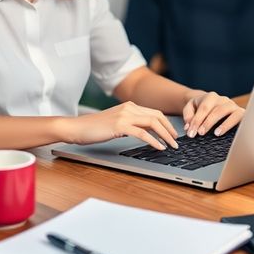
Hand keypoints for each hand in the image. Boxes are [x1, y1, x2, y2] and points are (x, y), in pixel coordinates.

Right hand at [63, 102, 177, 149]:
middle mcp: (129, 108)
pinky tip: (159, 147)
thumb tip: (144, 133)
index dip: (167, 123)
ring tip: (172, 146)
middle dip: (170, 129)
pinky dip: (154, 140)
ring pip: (153, 123)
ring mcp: (124, 115)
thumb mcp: (115, 123)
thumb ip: (129, 124)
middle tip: (176, 141)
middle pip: (157, 116)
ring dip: (165, 136)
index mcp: (129, 106)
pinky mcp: (119, 125)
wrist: (76, 128)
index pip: (154, 113)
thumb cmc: (93, 128)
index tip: (173, 134)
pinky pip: (142, 133)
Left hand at [182, 91, 244, 137]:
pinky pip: (242, 119)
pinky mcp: (242, 114)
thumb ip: (188, 115)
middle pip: (218, 110)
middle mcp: (224, 100)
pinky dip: (237, 126)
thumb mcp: (191, 107)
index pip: (204, 108)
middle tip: (200, 134)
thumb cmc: (200, 107)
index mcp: (211, 97)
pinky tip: (231, 133)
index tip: (191, 133)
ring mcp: (234, 106)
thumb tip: (188, 127)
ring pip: (232, 114)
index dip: (197, 121)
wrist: (212, 104)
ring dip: (224, 124)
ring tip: (216, 134)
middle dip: (208, 123)